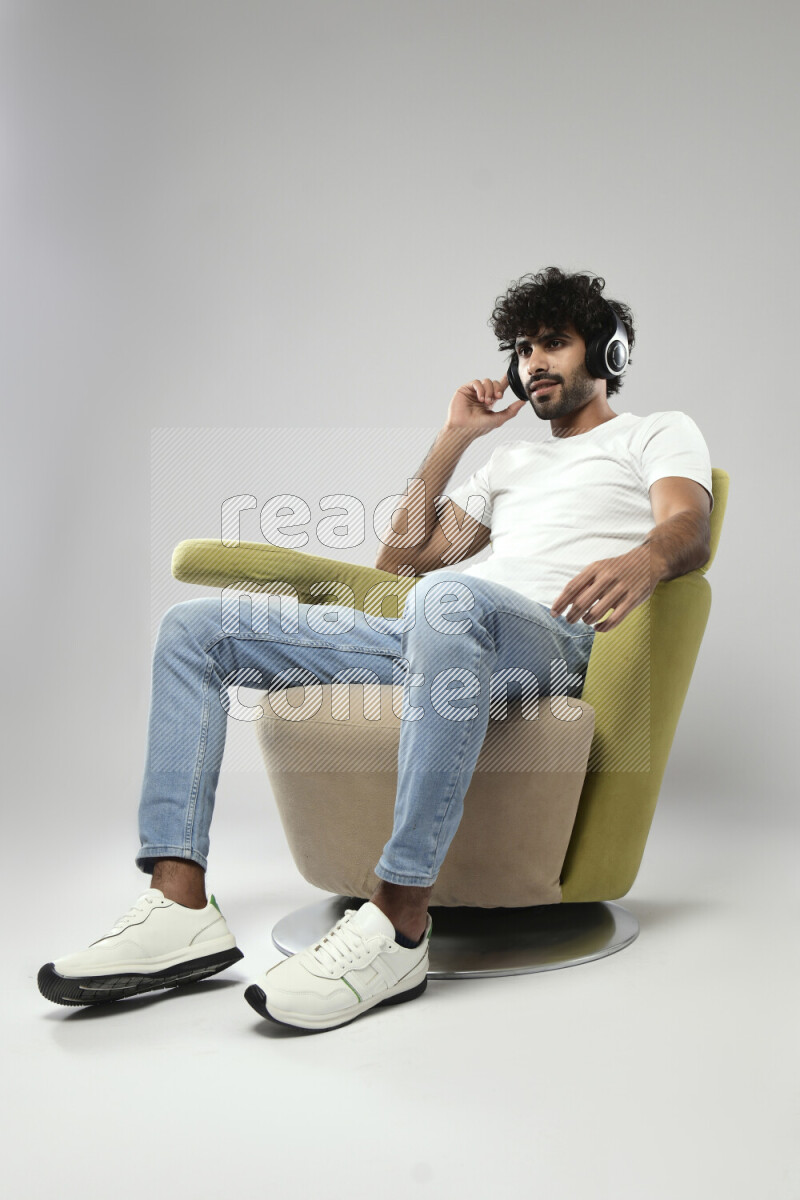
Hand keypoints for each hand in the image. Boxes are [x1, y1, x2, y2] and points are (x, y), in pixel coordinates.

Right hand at [445, 373, 526, 437]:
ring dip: (489, 390)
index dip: (505, 381)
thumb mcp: (498, 419)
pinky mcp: (466, 389)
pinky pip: (476, 382)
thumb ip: (511, 411)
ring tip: (486, 401)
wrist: (463, 428)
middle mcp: (483, 394)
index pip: (500, 387)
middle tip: (498, 398)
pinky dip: (480, 389)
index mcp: (490, 401)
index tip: (511, 376)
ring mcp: (474, 391)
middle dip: (498, 389)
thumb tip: (523, 402)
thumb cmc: (478, 427)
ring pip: (487, 381)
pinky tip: (480, 398)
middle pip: (495, 383)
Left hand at [549, 545, 665, 632]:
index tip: (554, 614)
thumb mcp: (598, 568)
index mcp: (595, 569)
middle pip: (581, 602)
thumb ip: (583, 583)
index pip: (572, 588)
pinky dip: (603, 627)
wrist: (649, 559)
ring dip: (587, 620)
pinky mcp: (633, 599)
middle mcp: (607, 577)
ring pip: (596, 612)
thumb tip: (563, 602)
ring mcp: (621, 589)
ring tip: (587, 620)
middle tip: (569, 620)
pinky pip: (614, 619)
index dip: (560, 603)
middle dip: (571, 615)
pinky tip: (598, 627)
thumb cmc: (617, 568)